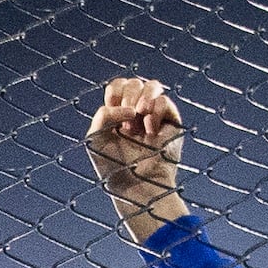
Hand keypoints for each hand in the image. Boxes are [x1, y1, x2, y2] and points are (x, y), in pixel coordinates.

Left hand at [84, 76, 186, 238]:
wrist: (133, 185)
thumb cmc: (112, 166)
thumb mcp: (96, 137)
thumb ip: (104, 114)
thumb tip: (132, 110)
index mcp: (119, 113)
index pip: (119, 86)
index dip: (115, 91)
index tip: (111, 107)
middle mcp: (138, 112)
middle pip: (135, 82)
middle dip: (129, 94)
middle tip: (127, 117)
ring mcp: (155, 116)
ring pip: (153, 85)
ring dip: (143, 96)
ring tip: (139, 114)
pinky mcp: (171, 124)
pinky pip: (166, 102)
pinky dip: (156, 110)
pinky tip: (150, 129)